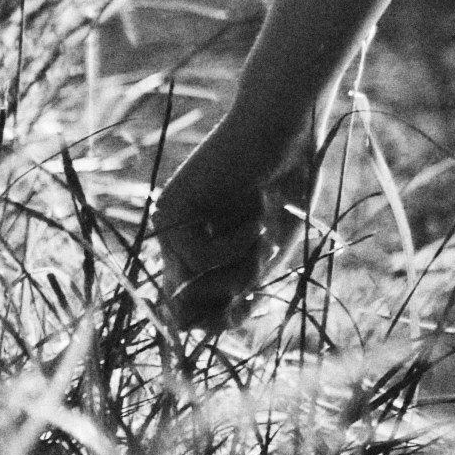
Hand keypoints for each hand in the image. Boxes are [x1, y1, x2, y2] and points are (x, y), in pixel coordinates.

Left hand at [154, 107, 314, 330]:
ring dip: (240, 268)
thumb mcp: (269, 254)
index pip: (191, 315)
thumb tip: (220, 324)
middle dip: (231, 297)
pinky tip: (253, 212)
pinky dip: (234, 244)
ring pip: (193, 288)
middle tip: (264, 260)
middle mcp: (176, 243)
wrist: (286, 129)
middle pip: (186, 311)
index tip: (256, 301)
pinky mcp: (169, 209)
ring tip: (264, 230)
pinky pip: (199, 258)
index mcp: (199, 254)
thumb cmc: (286, 187)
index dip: (222, 322)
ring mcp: (169, 226)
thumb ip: (244, 289)